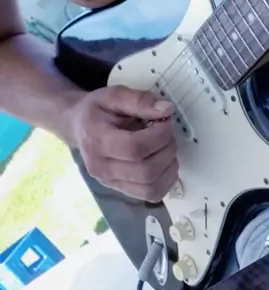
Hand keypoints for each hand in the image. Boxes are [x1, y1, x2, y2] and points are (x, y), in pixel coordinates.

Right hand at [65, 86, 177, 200]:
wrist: (79, 127)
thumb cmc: (96, 110)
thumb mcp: (114, 94)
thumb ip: (139, 100)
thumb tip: (166, 110)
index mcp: (97, 140)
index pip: (134, 148)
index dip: (159, 135)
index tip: (165, 120)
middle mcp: (101, 167)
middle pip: (145, 171)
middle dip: (166, 150)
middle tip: (167, 133)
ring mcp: (110, 182)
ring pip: (151, 188)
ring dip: (169, 167)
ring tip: (166, 147)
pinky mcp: (120, 189)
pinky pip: (151, 194)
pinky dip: (166, 180)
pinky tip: (164, 162)